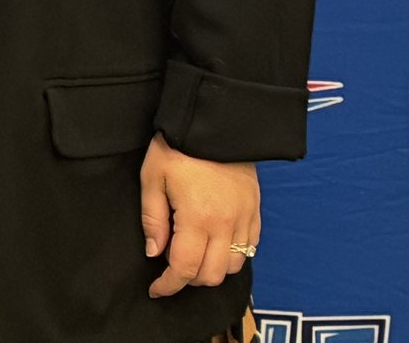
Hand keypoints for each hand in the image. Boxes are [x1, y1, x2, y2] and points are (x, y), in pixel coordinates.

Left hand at [141, 133, 258, 298]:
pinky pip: (251, 246)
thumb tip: (154, 253)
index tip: (156, 289)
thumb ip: (153, 219)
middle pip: (211, 275)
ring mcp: (245, 217)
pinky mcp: (255, 208)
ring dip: (212, 269)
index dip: (168, 285)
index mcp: (198, 217)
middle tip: (172, 266)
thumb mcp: (153, 177)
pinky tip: (216, 243)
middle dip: (189, 279)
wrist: (214, 119)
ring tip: (195, 253)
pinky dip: (233, 254)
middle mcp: (226, 223)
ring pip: (234, 265)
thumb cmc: (178, 145)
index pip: (185, 268)